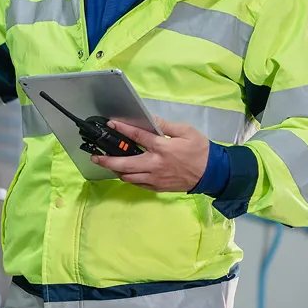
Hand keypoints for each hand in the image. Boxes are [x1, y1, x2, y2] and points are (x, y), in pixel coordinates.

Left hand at [91, 118, 209, 192]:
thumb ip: (165, 125)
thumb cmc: (200, 150)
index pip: (137, 137)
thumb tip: (150, 118)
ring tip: (108, 164)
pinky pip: (137, 184)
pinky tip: (125, 173)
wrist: (213, 174)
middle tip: (95, 157)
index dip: (122, 129)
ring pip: (128, 177)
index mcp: (162, 148)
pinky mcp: (158, 188)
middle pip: (124, 164)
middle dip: (106, 160)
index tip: (110, 124)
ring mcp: (155, 178)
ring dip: (116, 170)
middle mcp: (154, 165)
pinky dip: (129, 178)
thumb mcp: (186, 131)